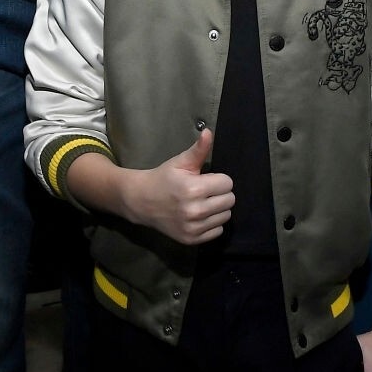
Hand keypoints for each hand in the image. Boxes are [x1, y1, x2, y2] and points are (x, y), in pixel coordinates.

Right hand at [121, 129, 234, 246]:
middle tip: (205, 191)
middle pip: (230, 200)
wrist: (141, 201)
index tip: (205, 179)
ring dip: (218, 209)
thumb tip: (209, 132)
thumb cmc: (163, 178)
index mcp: (194, 188)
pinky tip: (199, 216)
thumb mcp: (180, 162)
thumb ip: (198, 150)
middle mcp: (195, 210)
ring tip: (202, 203)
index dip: (218, 179)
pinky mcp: (191, 239)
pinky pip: (218, 231)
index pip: (228, 183)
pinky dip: (212, 223)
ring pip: (226, 216)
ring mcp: (193, 227)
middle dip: (220, 193)